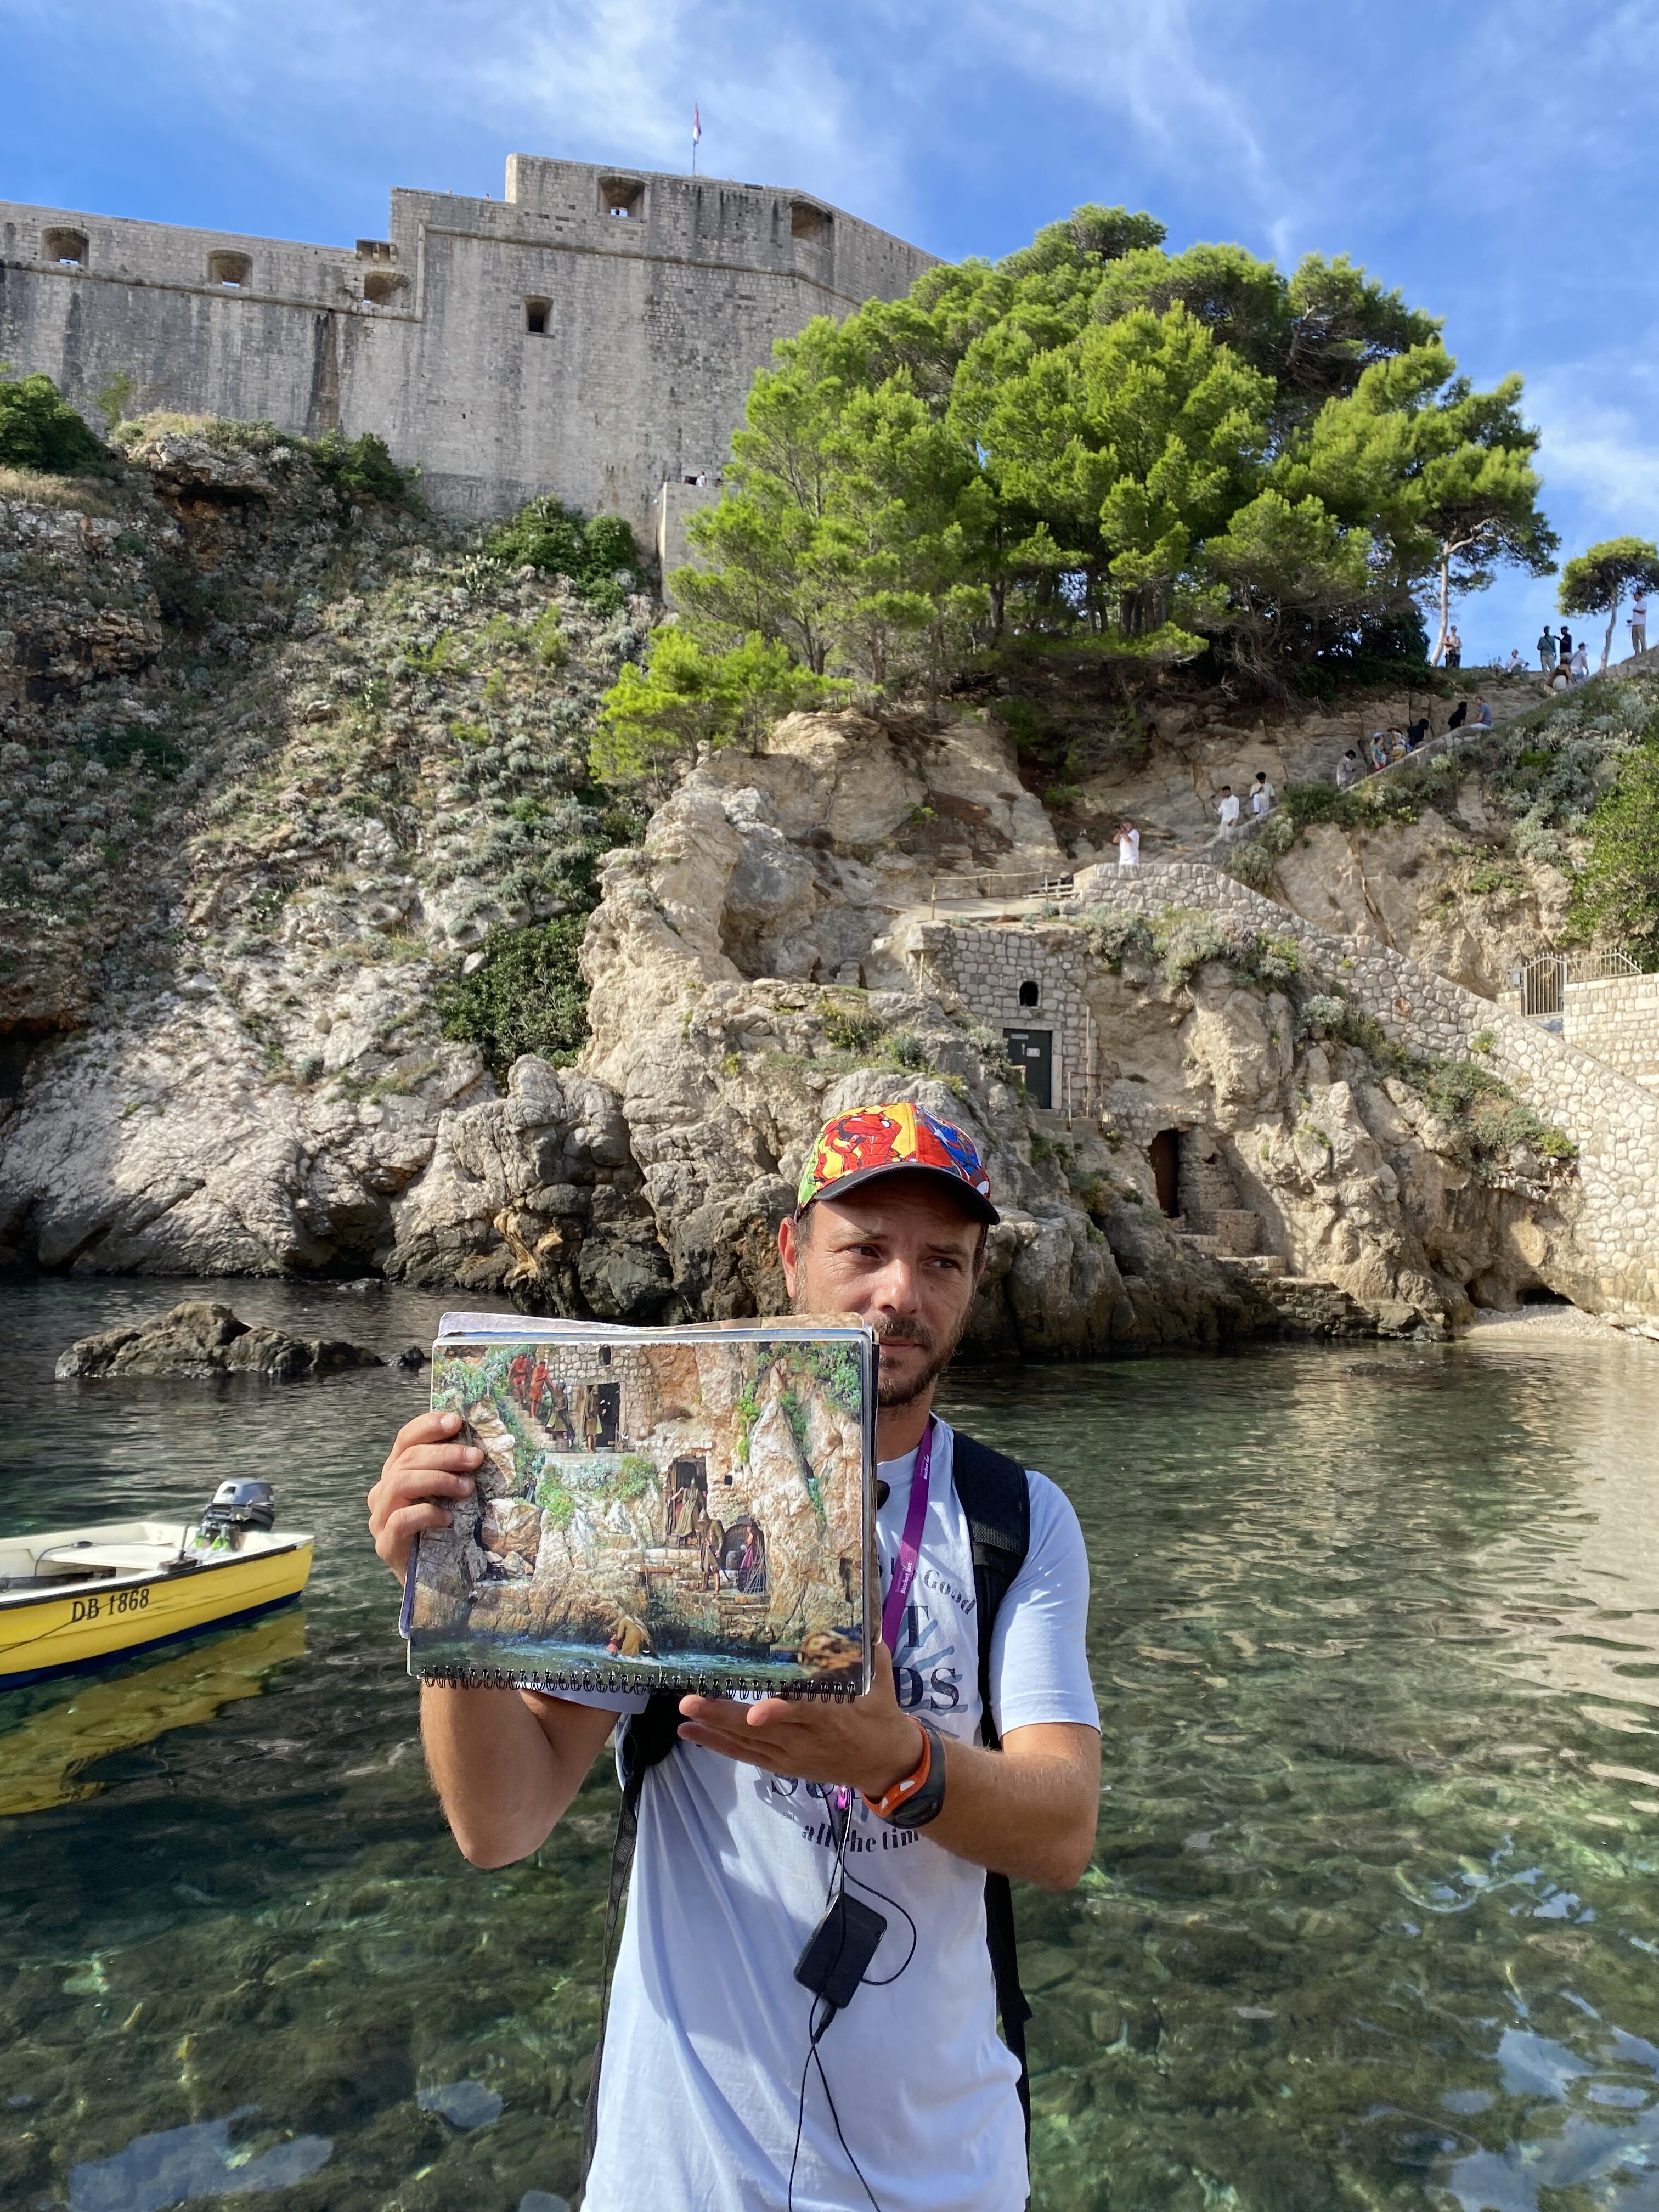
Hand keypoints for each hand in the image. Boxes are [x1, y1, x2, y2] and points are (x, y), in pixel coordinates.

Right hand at [368, 1409, 480, 1580]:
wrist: (436, 1581)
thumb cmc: (447, 1532)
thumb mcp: (449, 1496)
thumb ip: (453, 1471)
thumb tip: (478, 1444)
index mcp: (396, 1473)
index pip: (405, 1439)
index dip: (428, 1426)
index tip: (456, 1421)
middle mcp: (382, 1492)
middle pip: (407, 1459)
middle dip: (445, 1454)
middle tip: (476, 1458)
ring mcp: (379, 1519)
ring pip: (400, 1483)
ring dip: (438, 1479)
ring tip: (467, 1487)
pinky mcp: (385, 1545)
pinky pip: (400, 1520)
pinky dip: (427, 1513)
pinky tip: (448, 1518)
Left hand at [676, 1644, 924, 1799]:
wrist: (884, 1762)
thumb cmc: (880, 1712)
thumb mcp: (879, 1678)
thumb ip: (866, 1649)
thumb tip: (860, 1613)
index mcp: (830, 1715)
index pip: (801, 1713)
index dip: (778, 1713)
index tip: (757, 1712)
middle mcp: (805, 1738)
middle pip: (759, 1730)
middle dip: (723, 1716)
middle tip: (690, 1702)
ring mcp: (791, 1755)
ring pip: (747, 1744)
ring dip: (713, 1731)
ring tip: (684, 1717)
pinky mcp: (783, 1765)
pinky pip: (747, 1756)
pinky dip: (720, 1746)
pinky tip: (693, 1734)